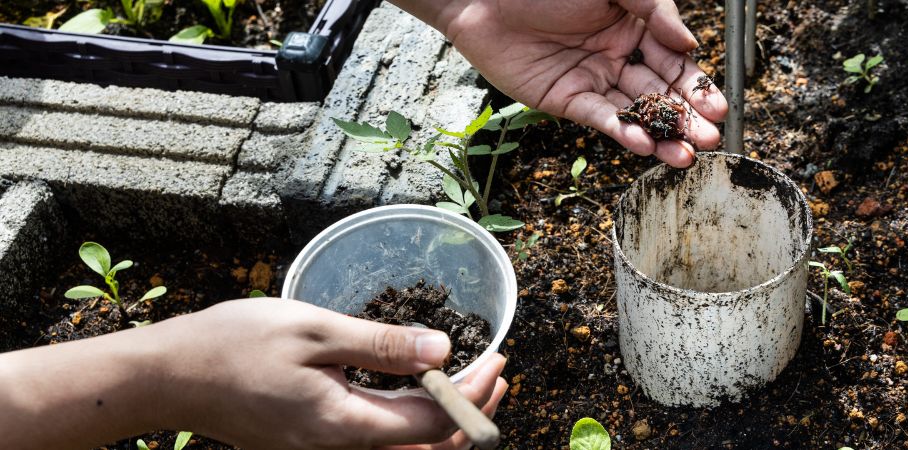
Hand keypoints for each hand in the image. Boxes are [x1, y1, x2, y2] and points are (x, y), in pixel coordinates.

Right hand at [154, 298, 507, 449]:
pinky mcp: (314, 447)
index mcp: (345, 426)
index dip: (473, 394)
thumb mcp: (315, 331)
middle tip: (500, 374)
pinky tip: (421, 390)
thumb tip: (443, 350)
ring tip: (475, 382)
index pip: (433, 422)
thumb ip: (381, 344)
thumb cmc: (235, 345)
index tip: (497, 359)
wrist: (173, 377)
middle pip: (427, 448)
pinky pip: (380, 444)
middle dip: (471, 412)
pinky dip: (413, 422)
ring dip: (446, 419)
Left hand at [423, 0, 727, 166]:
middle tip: (710, 141)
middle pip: (659, 93)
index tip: (718, 107)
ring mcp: (592, 79)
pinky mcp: (566, 99)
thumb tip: (688, 44)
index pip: (674, 62)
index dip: (696, 86)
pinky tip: (644, 145)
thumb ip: (654, 9)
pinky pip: (600, 117)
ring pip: (634, 112)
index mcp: (634, 26)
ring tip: (684, 157)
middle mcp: (617, 55)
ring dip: (660, 136)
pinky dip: (622, 132)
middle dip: (686, 119)